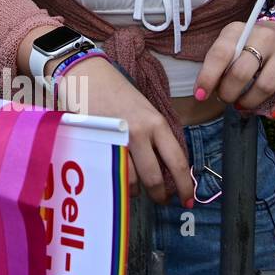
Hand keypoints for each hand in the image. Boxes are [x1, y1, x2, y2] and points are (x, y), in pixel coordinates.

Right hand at [72, 58, 193, 206]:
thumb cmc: (116, 91)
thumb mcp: (145, 110)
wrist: (86, 74)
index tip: (188, 199)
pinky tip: (115, 178)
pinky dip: (114, 180)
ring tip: (134, 187)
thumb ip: (156, 137)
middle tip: (161, 200)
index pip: (177, 161)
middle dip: (159, 195)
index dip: (185, 186)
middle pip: (154, 177)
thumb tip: (166, 168)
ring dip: (134, 189)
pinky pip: (109, 171)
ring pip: (130, 179)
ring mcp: (116, 139)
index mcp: (156, 123)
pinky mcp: (96, 142)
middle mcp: (139, 133)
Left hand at [194, 20, 274, 117]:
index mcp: (240, 30)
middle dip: (228, 93)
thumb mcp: (233, 44)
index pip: (220, 54)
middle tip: (226, 99)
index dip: (207, 77)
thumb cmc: (253, 44)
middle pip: (241, 73)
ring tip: (242, 104)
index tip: (200, 95)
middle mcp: (266, 36)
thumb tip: (204, 92)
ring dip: (250, 102)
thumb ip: (220, 63)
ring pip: (265, 86)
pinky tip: (274, 113)